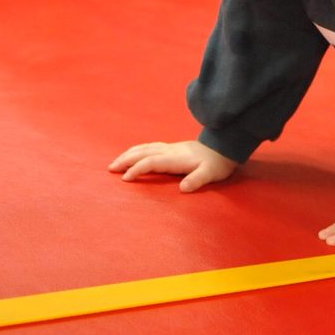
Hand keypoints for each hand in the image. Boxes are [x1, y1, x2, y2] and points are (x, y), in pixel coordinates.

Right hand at [109, 140, 238, 191]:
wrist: (224, 147)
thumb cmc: (217, 163)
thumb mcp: (210, 174)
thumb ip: (197, 180)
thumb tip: (183, 188)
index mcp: (176, 158)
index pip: (151, 162)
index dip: (137, 169)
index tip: (125, 180)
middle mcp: (170, 151)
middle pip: (142, 152)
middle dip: (125, 160)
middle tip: (110, 169)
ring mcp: (170, 147)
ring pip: (144, 148)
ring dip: (129, 154)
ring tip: (116, 162)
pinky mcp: (172, 148)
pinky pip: (149, 147)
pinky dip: (137, 150)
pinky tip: (134, 154)